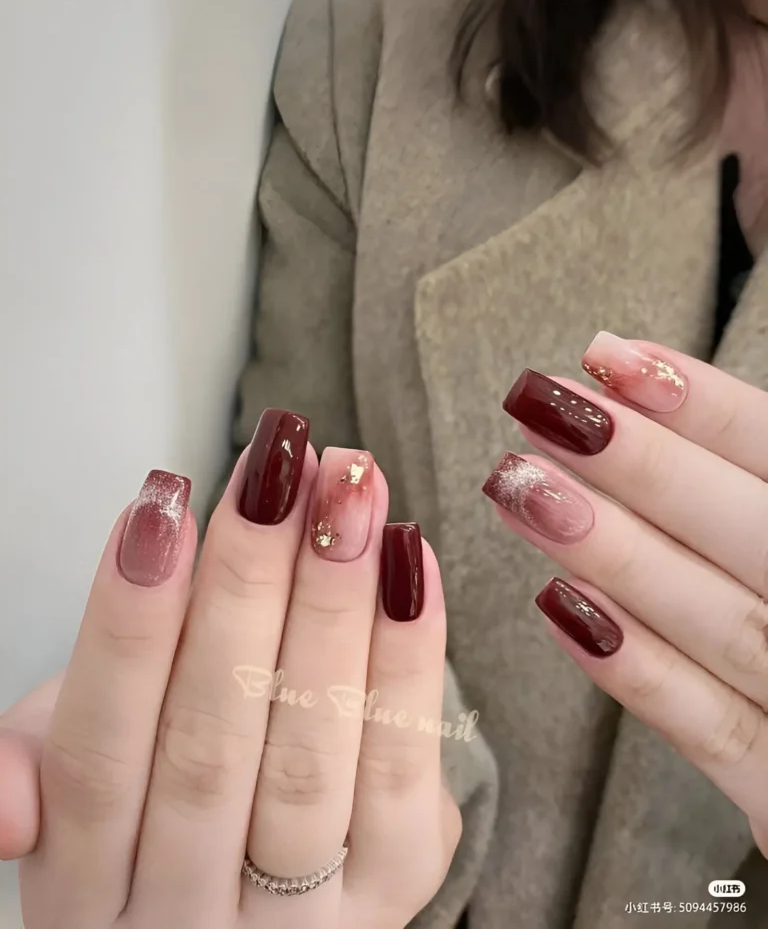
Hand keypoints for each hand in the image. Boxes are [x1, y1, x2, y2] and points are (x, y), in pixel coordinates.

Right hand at [8, 409, 458, 928]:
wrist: (258, 892)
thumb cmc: (156, 799)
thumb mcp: (77, 790)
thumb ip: (38, 764)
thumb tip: (8, 803)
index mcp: (87, 891)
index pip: (96, 760)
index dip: (126, 629)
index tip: (163, 506)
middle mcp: (186, 922)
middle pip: (211, 743)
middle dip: (248, 587)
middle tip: (280, 469)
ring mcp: (298, 922)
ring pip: (309, 753)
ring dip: (335, 604)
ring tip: (351, 489)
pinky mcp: (395, 890)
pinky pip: (402, 770)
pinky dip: (407, 658)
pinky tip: (406, 561)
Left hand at [485, 332, 767, 855]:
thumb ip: (744, 484)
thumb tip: (637, 380)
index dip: (705, 409)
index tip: (608, 359)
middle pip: (755, 534)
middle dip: (644, 468)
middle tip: (537, 410)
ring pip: (725, 624)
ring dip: (617, 552)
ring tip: (519, 488)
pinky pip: (716, 733)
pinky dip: (639, 670)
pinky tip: (557, 604)